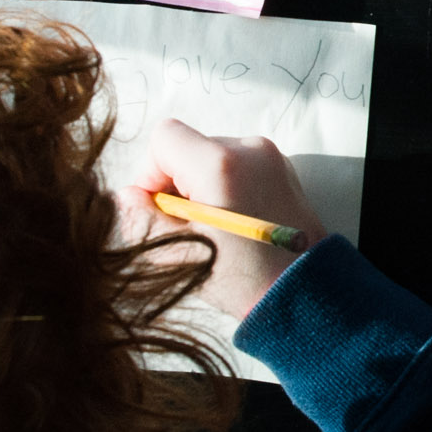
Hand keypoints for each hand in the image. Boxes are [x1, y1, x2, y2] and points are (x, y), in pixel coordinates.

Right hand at [116, 119, 329, 318]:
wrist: (304, 294)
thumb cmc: (242, 279)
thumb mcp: (178, 254)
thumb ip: (141, 219)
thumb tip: (127, 196)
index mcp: (220, 163)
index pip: (165, 138)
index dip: (152, 173)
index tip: (162, 210)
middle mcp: (249, 149)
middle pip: (189, 147)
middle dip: (178, 183)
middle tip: (189, 226)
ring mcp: (271, 157)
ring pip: (213, 156)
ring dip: (202, 186)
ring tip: (216, 229)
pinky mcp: (284, 169)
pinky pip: (239, 165)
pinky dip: (227, 187)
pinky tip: (236, 224)